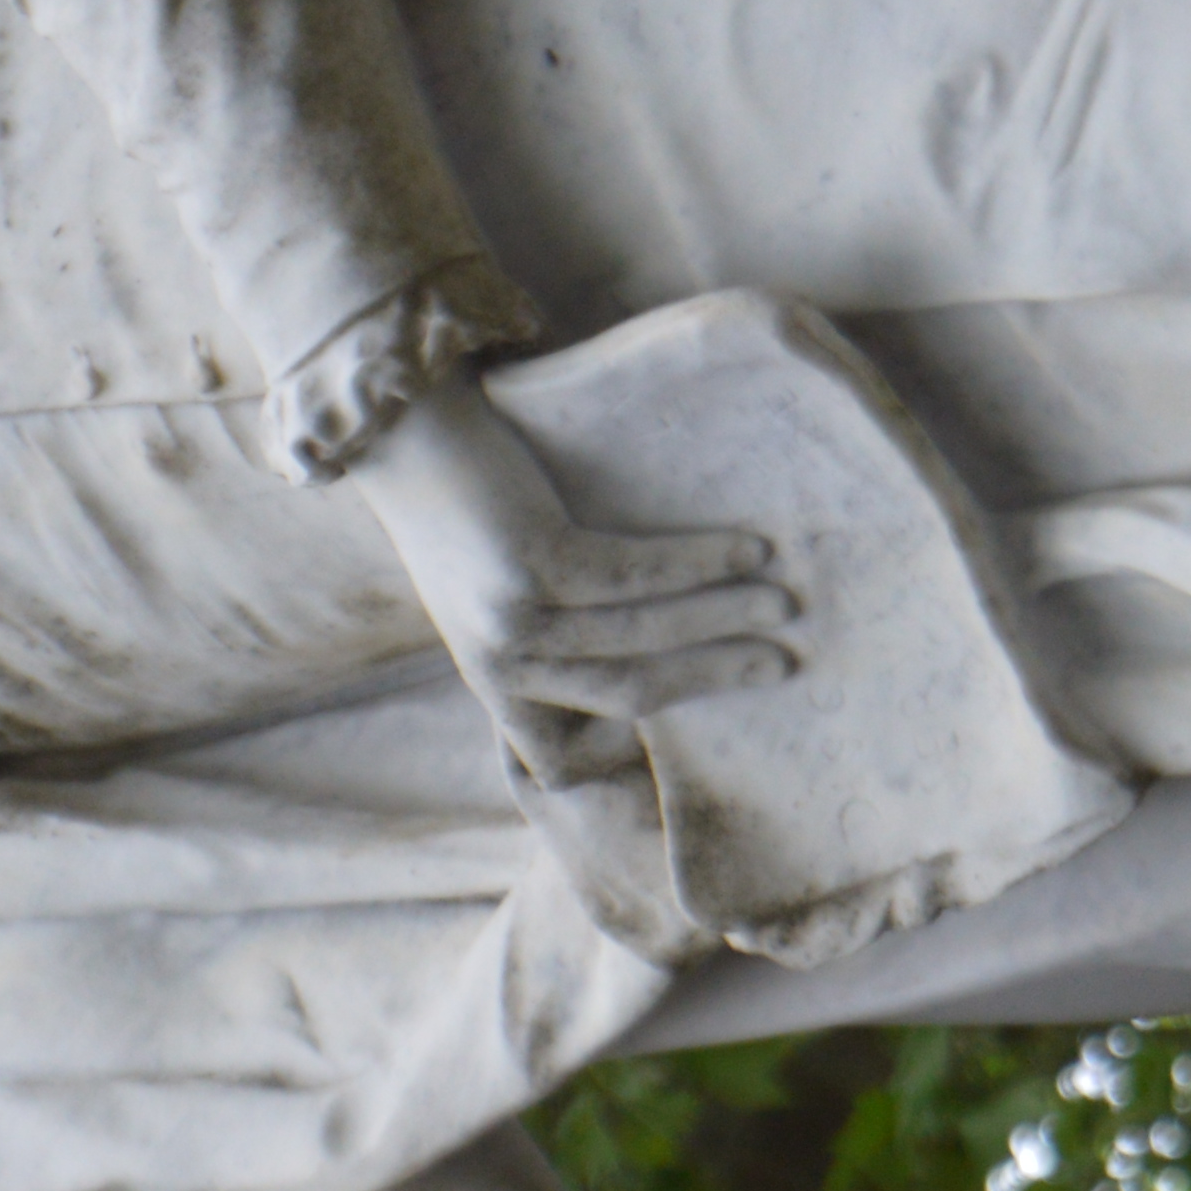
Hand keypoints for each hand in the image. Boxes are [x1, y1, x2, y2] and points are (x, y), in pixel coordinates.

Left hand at [349, 385, 797, 740]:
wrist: (403, 431)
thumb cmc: (468, 506)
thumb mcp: (500, 595)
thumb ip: (559, 635)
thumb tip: (667, 644)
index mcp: (493, 683)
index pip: (562, 759)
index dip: (625, 750)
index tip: (696, 711)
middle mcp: (500, 664)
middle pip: (632, 693)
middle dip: (718, 677)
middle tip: (787, 662)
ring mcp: (513, 618)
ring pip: (643, 638)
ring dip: (725, 618)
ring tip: (785, 600)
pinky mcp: (529, 565)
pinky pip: (636, 578)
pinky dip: (700, 564)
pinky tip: (746, 548)